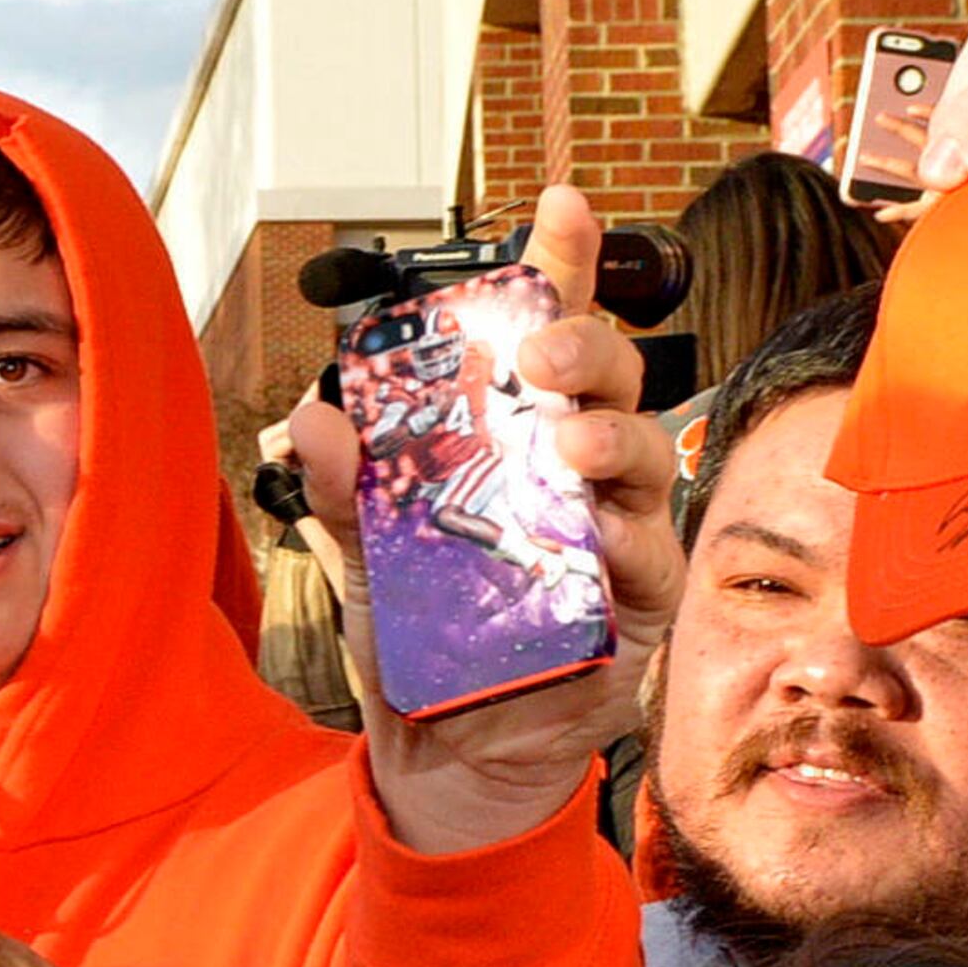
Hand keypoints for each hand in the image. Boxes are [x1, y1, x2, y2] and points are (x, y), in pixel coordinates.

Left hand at [291, 185, 682, 859]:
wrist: (439, 760)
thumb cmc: (418, 641)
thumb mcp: (365, 557)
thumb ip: (347, 489)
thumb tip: (316, 420)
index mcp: (518, 440)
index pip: (545, 338)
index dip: (560, 269)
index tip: (560, 206)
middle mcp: (579, 475)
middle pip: (609, 384)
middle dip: (587, 349)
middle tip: (545, 352)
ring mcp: (616, 537)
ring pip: (646, 460)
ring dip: (614, 441)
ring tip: (570, 444)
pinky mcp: (636, 611)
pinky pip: (650, 561)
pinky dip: (629, 542)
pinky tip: (603, 534)